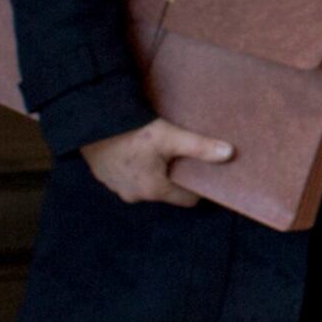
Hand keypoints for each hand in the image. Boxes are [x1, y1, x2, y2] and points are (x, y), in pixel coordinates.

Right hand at [82, 117, 234, 206]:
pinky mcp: (105, 177)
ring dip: (154, 171)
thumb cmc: (133, 131)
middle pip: (167, 190)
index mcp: (154, 190)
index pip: (187, 199)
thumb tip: (229, 153)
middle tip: (180, 154)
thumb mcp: (170, 137)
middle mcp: (135, 195)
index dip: (197, 185)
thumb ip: (200, 147)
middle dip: (175, 175)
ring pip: (146, 184)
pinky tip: (137, 150)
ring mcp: (117, 188)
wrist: (92, 122)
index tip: (201, 169)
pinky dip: (135, 167)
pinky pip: (128, 177)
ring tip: (158, 150)